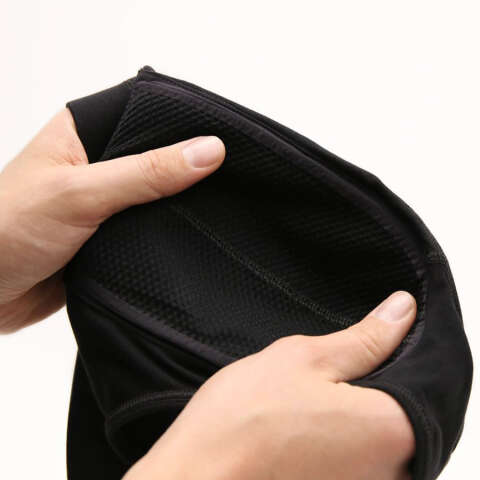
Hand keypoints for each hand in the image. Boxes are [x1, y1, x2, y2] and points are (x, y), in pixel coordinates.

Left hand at [0, 109, 224, 331]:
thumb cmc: (5, 231)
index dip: (187, 124)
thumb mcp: (80, 194)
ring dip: (180, 203)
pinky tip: (193, 233)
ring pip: (157, 193)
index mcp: (82, 132)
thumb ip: (145, 172)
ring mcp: (104, 199)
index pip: (147, 112)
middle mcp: (96, 162)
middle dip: (189, 169)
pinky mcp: (110, 232)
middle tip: (232, 177)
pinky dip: (168, 230)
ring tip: (220, 205)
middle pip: (157, 155)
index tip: (227, 139)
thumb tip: (207, 151)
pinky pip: (149, 225)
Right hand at [125, 291, 416, 479]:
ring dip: (348, 406)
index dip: (391, 349)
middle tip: (317, 371)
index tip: (357, 343)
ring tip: (301, 399)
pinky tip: (297, 422)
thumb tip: (402, 310)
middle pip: (399, 404)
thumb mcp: (306, 358)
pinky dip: (335, 432)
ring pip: (374, 429)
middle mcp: (393, 472)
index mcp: (394, 430)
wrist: (197, 474)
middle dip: (366, 380)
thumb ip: (366, 338)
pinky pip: (354, 454)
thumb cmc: (245, 418)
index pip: (421, 374)